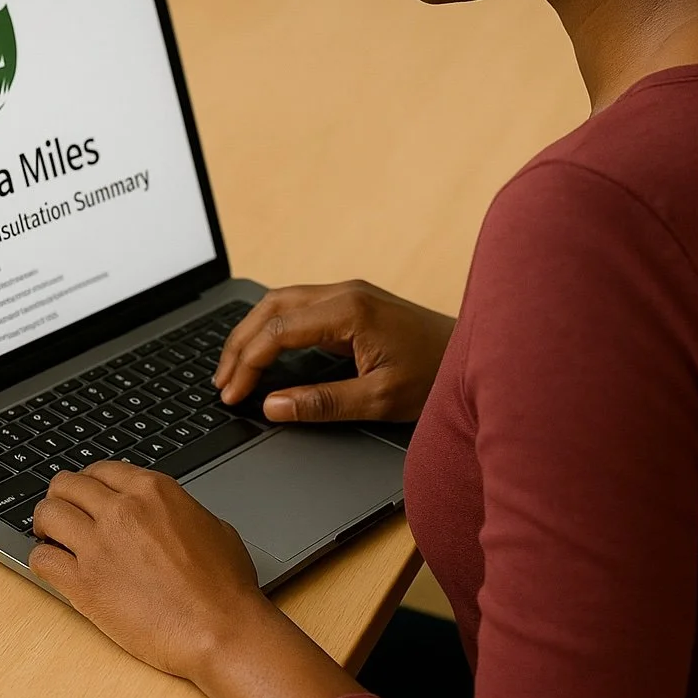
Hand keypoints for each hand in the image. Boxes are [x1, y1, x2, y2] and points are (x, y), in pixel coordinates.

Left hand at [28, 462, 264, 679]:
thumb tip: (165, 516)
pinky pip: (42, 560)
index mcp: (153, 490)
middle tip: (62, 512)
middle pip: (67, 485)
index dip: (89, 482)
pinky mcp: (84, 584)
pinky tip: (52, 566)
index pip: (101, 470)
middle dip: (61, 496)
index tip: (86, 494)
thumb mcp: (211, 525)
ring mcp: (99, 546)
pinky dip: (41, 559)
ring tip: (50, 536)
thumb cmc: (225, 585)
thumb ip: (178, 511)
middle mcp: (121, 510)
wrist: (220, 629)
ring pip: (47, 514)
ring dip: (45, 523)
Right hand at [214, 279, 455, 422]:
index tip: (231, 394)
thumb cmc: (435, 375)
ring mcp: (349, 292)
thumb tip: (272, 406)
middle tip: (221, 381)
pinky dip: (273, 327)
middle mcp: (345, 292)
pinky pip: (299, 306)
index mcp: (349, 310)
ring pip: (281, 302)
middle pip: (271, 307)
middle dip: (240, 343)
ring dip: (253, 332)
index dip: (248, 363)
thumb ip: (322, 403)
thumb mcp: (379, 400)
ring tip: (233, 368)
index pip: (278, 330)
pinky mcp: (353, 301)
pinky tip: (264, 351)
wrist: (477, 353)